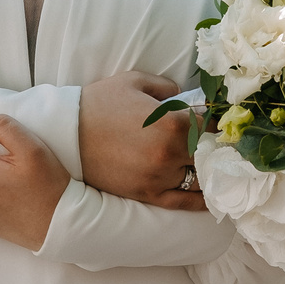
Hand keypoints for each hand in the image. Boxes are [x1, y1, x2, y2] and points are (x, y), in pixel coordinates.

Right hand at [79, 71, 204, 209]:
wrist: (66, 134)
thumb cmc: (99, 103)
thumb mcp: (134, 81)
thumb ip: (167, 87)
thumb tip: (185, 98)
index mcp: (171, 124)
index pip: (210, 126)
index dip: (216, 122)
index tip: (217, 121)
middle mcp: (169, 155)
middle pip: (208, 153)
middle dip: (214, 146)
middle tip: (218, 142)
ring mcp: (158, 178)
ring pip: (200, 179)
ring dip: (210, 171)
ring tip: (216, 165)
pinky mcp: (146, 194)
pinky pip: (183, 202)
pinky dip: (201, 200)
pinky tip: (214, 195)